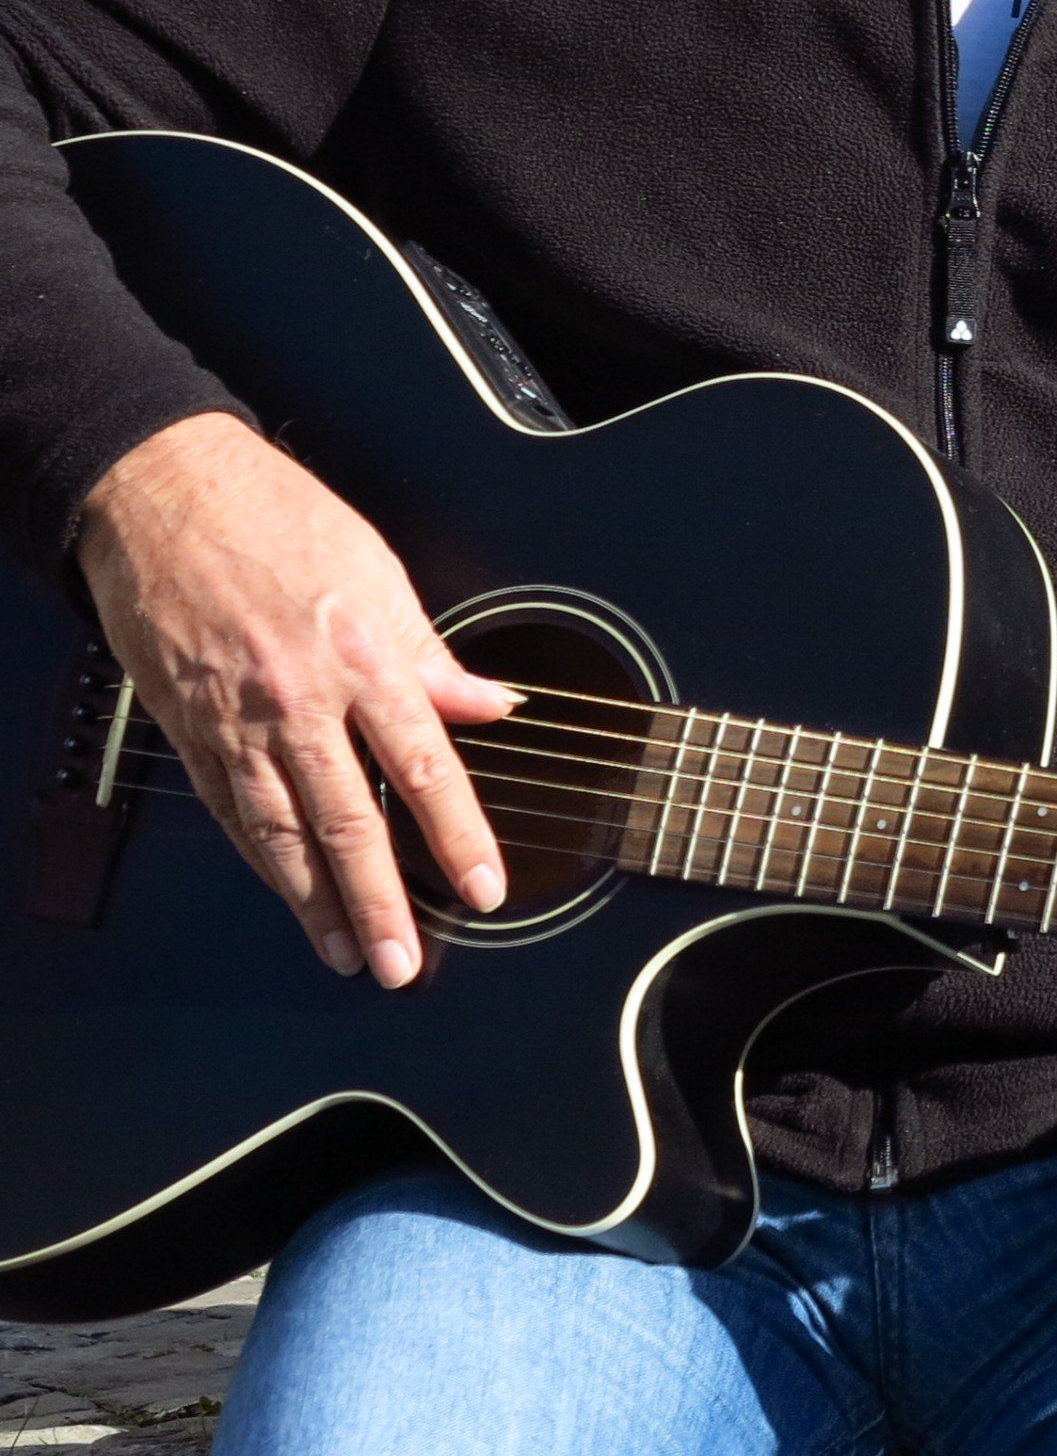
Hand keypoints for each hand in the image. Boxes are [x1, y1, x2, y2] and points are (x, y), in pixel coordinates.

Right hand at [74, 412, 516, 987]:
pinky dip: (263, 860)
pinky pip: (231, 810)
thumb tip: (494, 705)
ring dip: (317, 903)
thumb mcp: (380, 574)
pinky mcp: (190, 728)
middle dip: (381, 901)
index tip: (483, 889)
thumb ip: (433, 655)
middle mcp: (300, 700)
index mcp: (362, 657)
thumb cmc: (279, 519)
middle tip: (405, 963)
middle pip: (349, 820)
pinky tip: (288, 894)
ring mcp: (238, 721)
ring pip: (283, 832)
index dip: (457, 836)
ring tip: (350, 954)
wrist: (163, 492)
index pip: (425, 767)